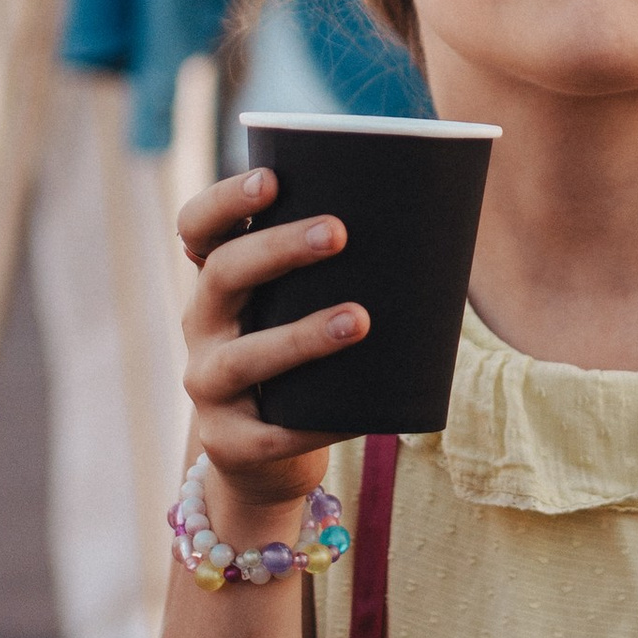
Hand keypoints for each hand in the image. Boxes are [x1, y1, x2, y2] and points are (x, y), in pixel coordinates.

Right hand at [173, 167, 370, 539]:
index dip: (225, 200)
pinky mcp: (228, 443)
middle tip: (337, 233)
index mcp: (218, 283)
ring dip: (300, 336)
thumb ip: (338, 273)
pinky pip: (272, 434)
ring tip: (359, 320)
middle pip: (222, 275)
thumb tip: (439, 214)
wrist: (265, 458)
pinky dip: (316, 424)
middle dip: (278, 250)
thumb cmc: (304, 362)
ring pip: (244, 357)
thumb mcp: (300, 311)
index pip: (198, 228)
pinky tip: (354, 417)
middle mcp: (201, 326)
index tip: (272, 179)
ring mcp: (207, 386)